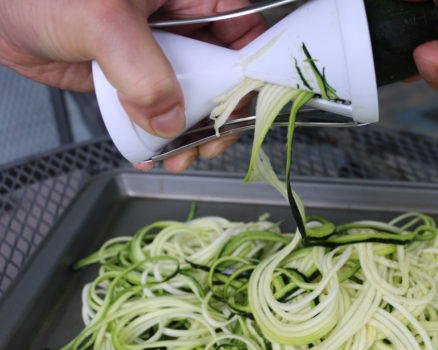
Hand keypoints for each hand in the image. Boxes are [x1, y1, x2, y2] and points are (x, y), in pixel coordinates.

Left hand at [0, 0, 265, 171]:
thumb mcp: (102, 20)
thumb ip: (141, 70)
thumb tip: (169, 120)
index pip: (242, 30)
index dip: (250, 68)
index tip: (244, 106)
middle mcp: (178, 24)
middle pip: (220, 72)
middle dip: (218, 114)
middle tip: (208, 144)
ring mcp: (155, 53)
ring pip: (190, 97)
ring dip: (189, 133)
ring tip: (178, 156)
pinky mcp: (131, 77)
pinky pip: (156, 109)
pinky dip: (157, 135)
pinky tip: (150, 152)